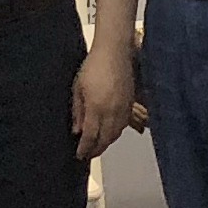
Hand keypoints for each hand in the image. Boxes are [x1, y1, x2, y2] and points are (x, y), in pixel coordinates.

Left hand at [72, 41, 136, 159]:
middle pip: (105, 139)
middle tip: (88, 155)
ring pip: (116, 134)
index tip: (79, 155)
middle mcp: (112, 112)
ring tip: (98, 146)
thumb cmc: (92, 66)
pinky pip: (123, 125)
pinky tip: (109, 133)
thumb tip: (77, 131)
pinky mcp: (131, 104)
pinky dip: (115, 133)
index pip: (90, 136)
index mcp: (96, 108)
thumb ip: (78, 111)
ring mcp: (123, 109)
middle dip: (96, 149)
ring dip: (106, 143)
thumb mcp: (78, 88)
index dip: (85, 148)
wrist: (115, 51)